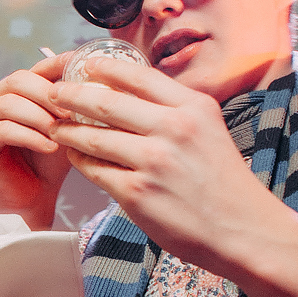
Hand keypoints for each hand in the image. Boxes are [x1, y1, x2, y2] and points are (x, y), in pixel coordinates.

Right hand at [0, 53, 74, 228]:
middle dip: (50, 96)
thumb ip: (72, 103)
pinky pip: (3, 128)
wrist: (31, 200)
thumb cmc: (48, 164)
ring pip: (11, 103)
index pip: (36, 67)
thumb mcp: (66, 127)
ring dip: (40, 118)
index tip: (83, 69)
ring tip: (61, 135)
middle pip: (20, 80)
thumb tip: (94, 80)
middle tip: (72, 114)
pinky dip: (29, 137)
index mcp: (14, 90)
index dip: (59, 65)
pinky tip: (48, 147)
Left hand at [43, 58, 290, 275]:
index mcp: (193, 107)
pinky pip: (95, 170)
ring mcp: (153, 161)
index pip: (137, 75)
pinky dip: (80, 161)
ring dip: (68, 130)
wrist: (243, 231)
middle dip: (72, 95)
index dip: (103, 68)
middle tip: (54, 93)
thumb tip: (132, 92)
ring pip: (93, 136)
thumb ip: (175, 110)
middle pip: (105, 101)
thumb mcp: (209, 130)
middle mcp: (173, 128)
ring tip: (56, 126)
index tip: (84, 65)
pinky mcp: (137, 193)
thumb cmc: (223, 182)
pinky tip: (74, 156)